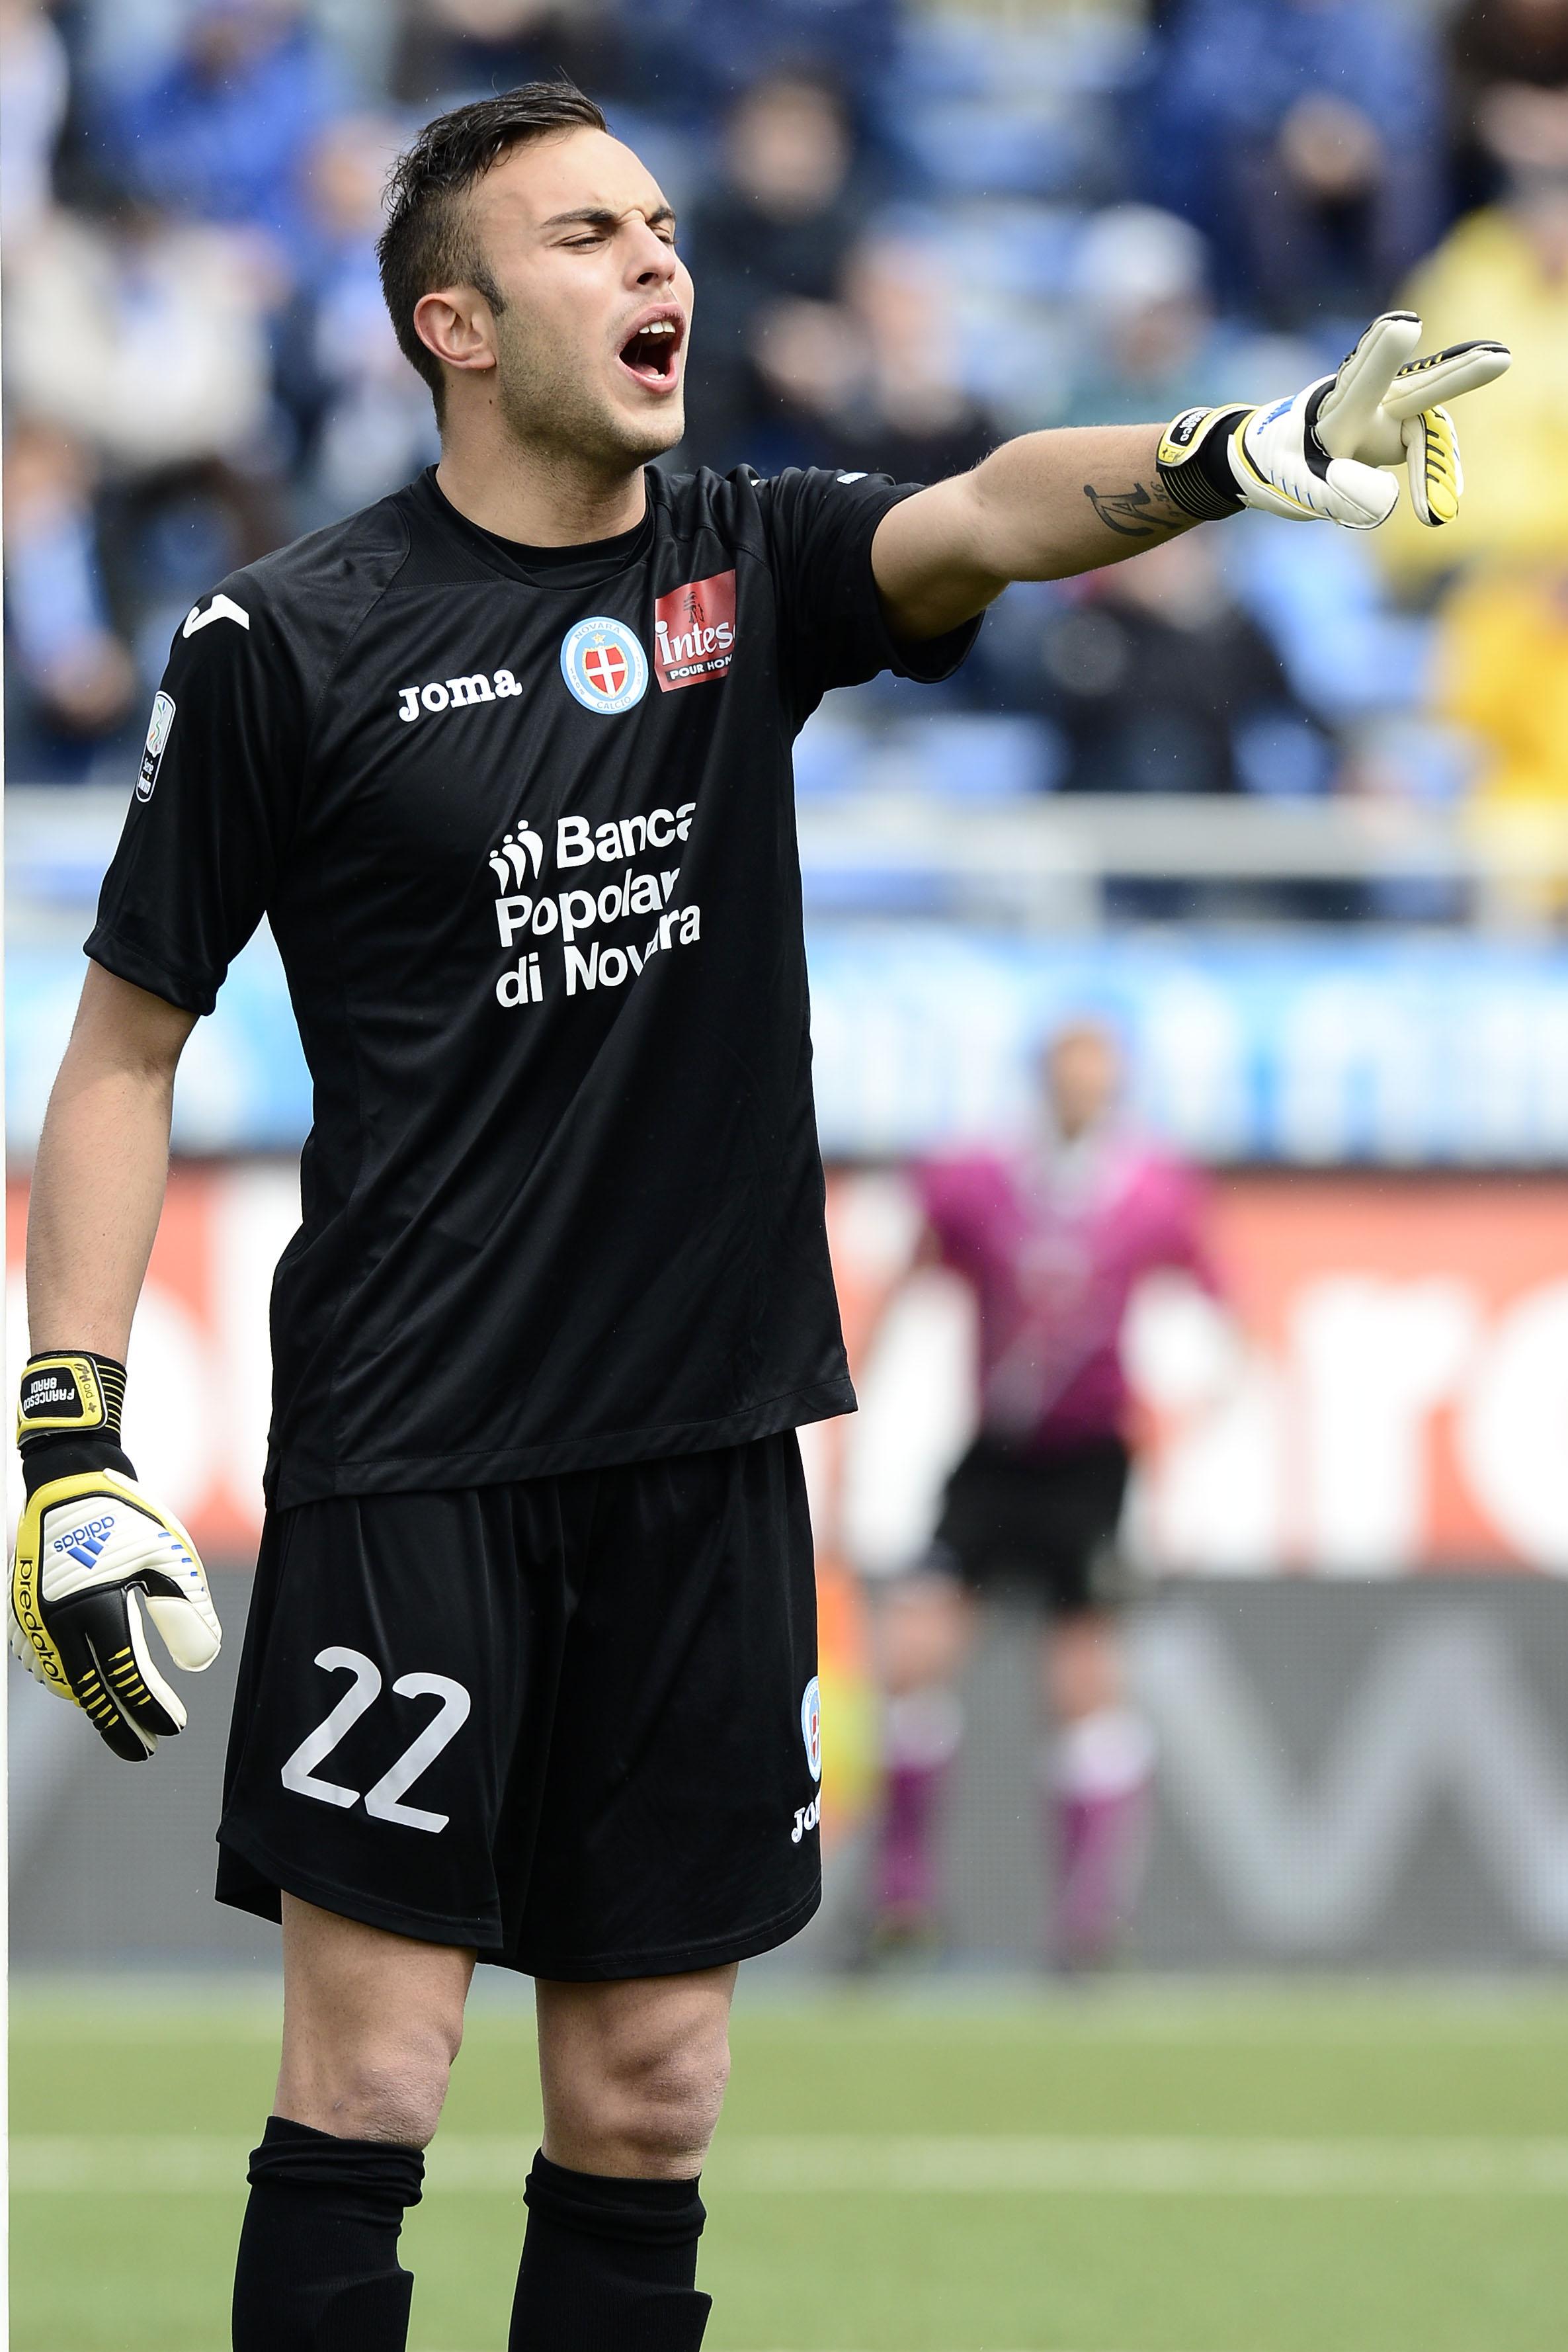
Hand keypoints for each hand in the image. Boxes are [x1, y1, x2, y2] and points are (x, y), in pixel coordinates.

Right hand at [10, 1354, 220, 1760]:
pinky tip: (88, 1683)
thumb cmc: (128, 1517)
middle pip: (88, 1693)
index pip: (125, 1677)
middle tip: (143, 1751)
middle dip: (116, 1726)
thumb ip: (188, 1613)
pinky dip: (67, 1678)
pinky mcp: (23, 1611)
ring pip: (62, 1679)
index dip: (150, 1708)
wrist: (68, 1480)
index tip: (173, 1729)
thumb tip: (200, 1665)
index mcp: (95, 1608)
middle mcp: (58, 1621)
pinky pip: (44, 1659)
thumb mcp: (172, 1559)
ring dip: (92, 1702)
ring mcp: (33, 1618)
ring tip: (121, 1718)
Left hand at [1158, 312, 1510, 530]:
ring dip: (1445, 452)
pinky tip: (1438, 507)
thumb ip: (1334, 494)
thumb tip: (1389, 503)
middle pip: (1417, 388)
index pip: (1360, 385)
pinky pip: (1426, 446)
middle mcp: (1366, 402)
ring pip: (1429, 419)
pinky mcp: (1397, 426)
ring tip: (1464, 449)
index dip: (1379, 357)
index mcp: (1332, 413)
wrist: (1270, 455)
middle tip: (1499, 356)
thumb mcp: (1297, 490)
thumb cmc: (1279, 470)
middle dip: (1457, 374)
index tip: (1403, 327)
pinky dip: (1433, 475)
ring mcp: (1386, 411)